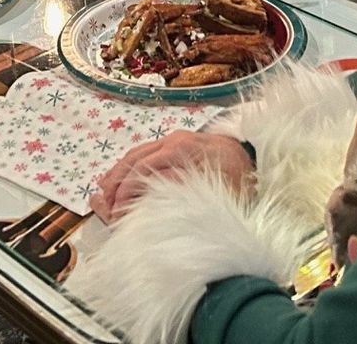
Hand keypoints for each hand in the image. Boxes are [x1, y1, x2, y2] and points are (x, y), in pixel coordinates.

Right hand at [93, 130, 252, 224]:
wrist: (252, 156)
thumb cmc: (238, 179)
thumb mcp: (221, 194)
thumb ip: (188, 199)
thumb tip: (155, 208)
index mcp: (184, 152)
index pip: (144, 172)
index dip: (128, 195)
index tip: (119, 216)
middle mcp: (174, 141)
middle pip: (134, 160)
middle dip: (116, 185)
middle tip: (106, 209)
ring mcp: (171, 139)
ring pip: (134, 154)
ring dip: (117, 175)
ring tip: (105, 197)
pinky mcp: (172, 142)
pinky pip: (142, 152)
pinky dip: (125, 168)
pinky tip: (117, 182)